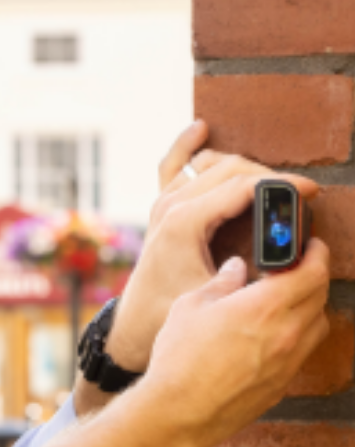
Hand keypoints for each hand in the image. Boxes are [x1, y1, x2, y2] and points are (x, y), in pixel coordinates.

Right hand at [52, 245, 329, 446]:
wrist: (182, 408)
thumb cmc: (180, 356)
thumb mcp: (191, 305)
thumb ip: (221, 282)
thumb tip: (236, 267)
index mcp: (264, 306)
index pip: (311, 270)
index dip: (315, 251)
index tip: (310, 243)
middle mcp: (287, 332)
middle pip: (320, 294)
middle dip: (314, 273)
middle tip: (299, 263)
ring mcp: (289, 360)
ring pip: (319, 321)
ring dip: (310, 303)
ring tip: (289, 296)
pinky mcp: (284, 381)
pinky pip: (305, 348)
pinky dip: (300, 330)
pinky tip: (276, 329)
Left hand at [106, 120, 318, 371]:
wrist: (136, 319)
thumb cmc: (174, 309)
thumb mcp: (219, 292)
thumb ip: (250, 273)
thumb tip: (288, 258)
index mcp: (184, 221)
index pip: (241, 186)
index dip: (281, 185)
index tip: (311, 190)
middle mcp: (171, 203)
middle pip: (230, 169)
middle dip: (270, 177)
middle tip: (300, 193)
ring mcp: (164, 200)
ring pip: (211, 163)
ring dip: (244, 165)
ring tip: (273, 182)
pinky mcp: (161, 203)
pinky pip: (173, 163)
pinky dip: (186, 144)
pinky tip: (200, 128)